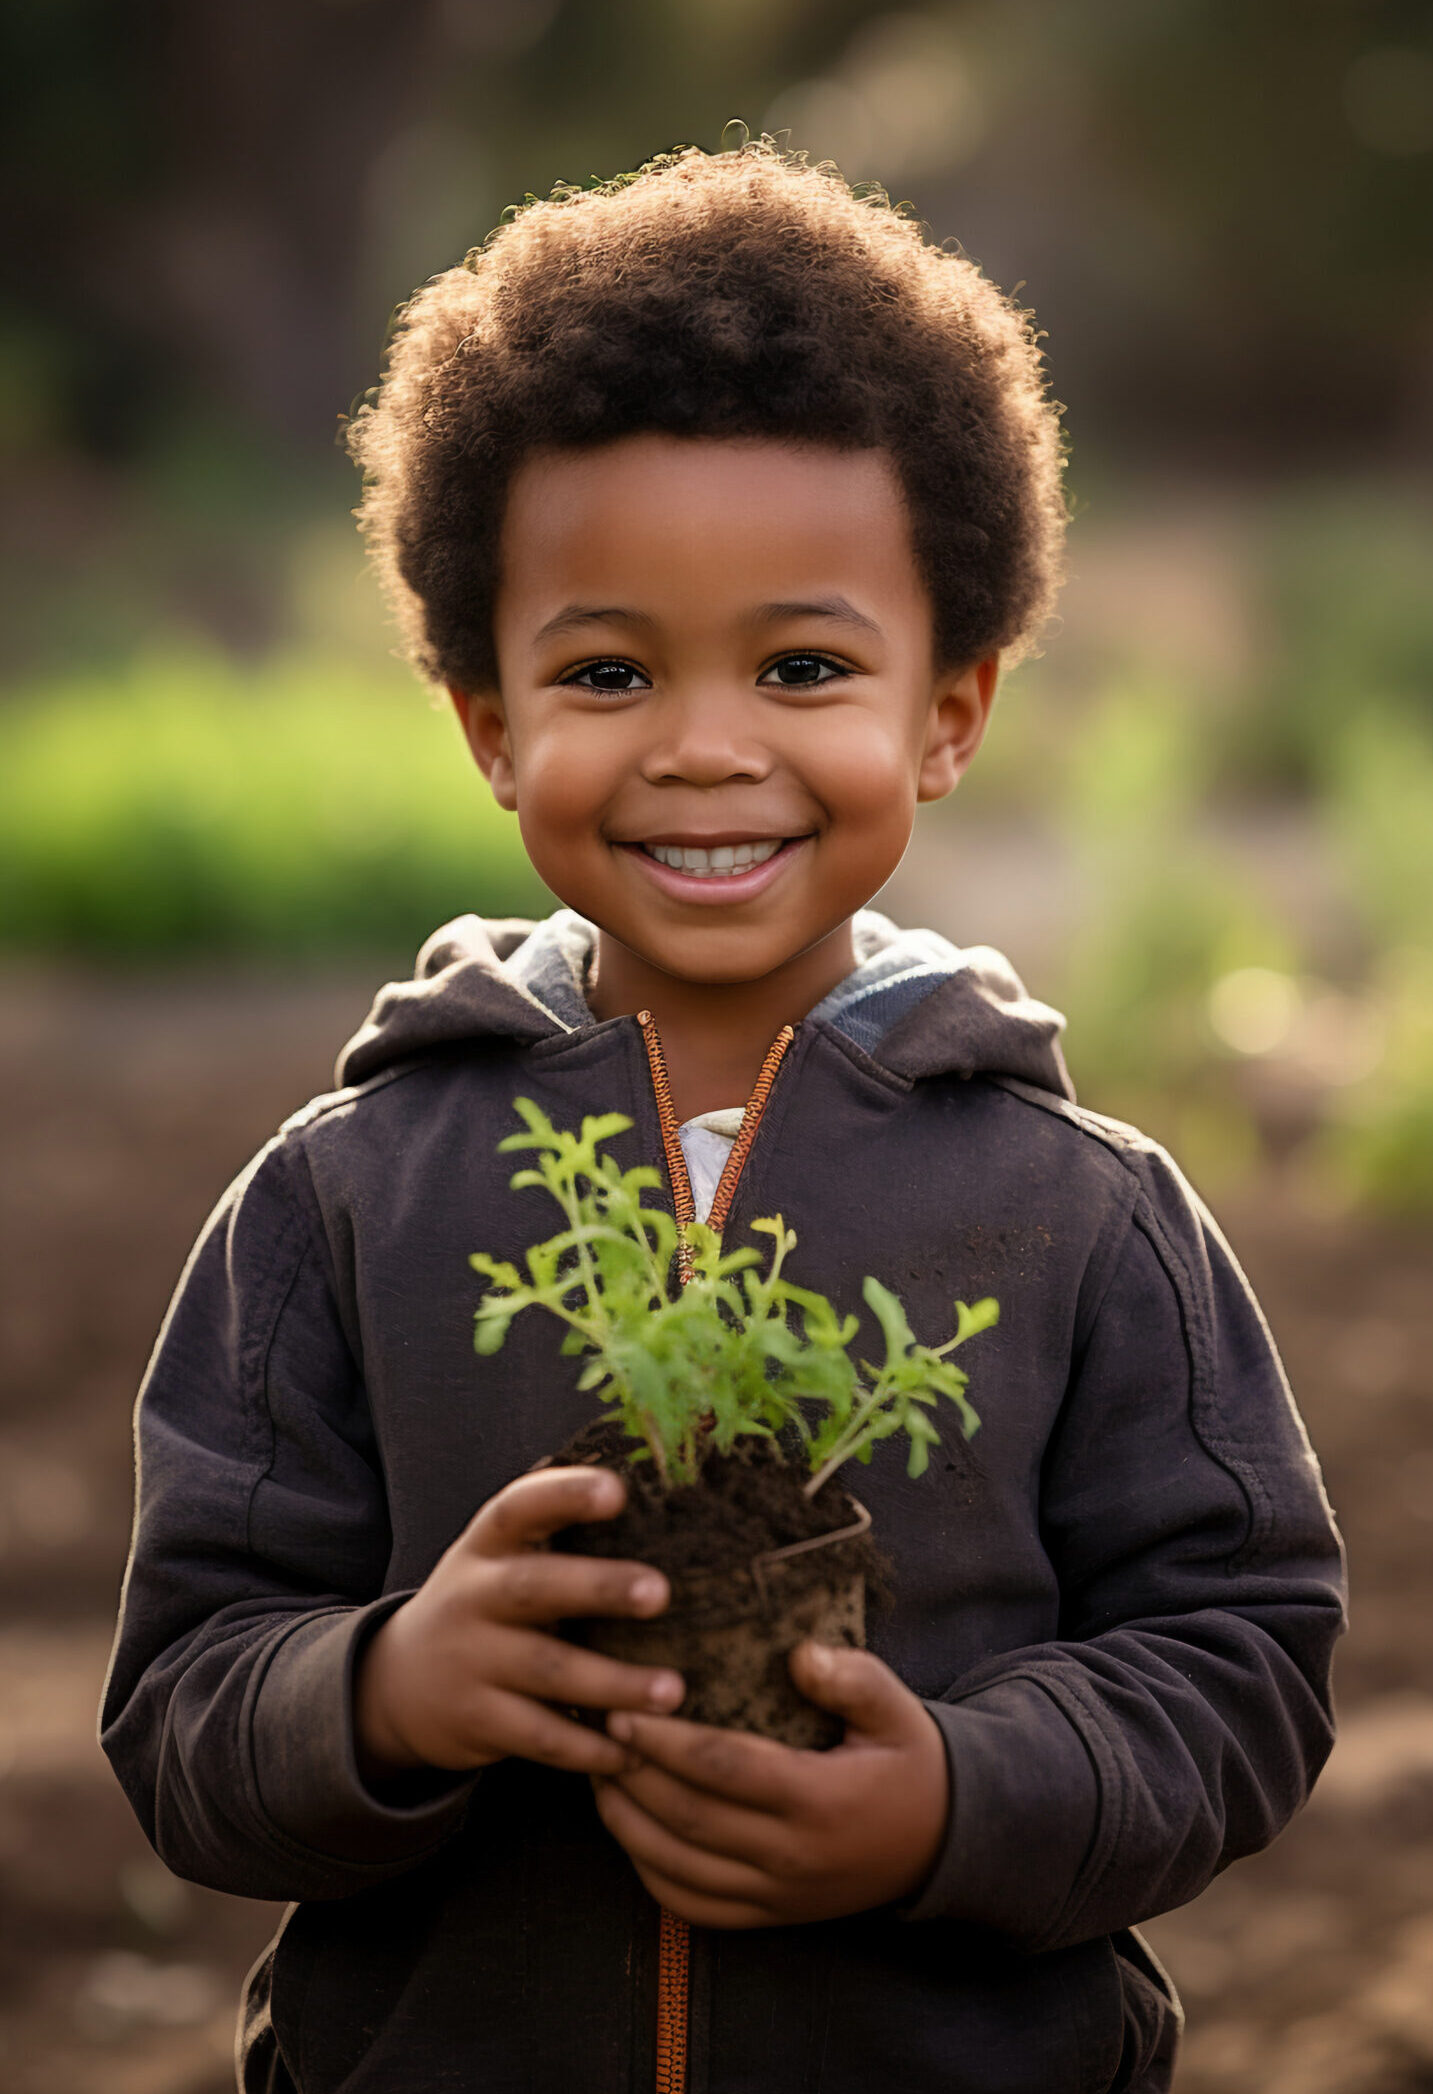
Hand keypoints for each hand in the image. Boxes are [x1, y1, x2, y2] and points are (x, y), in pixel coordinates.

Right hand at [354, 1466, 683, 1782]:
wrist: (398, 1684)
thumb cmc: (486, 1604)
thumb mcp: (500, 1558)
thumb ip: (557, 1529)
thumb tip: (653, 1481)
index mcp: (487, 1545)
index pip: (519, 1507)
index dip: (565, 1495)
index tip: (618, 1491)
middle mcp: (473, 1596)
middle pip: (535, 1587)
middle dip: (599, 1588)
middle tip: (660, 1593)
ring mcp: (470, 1660)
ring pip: (546, 1670)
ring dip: (613, 1682)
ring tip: (673, 1691)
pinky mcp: (475, 1720)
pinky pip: (539, 1736)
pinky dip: (588, 1746)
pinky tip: (632, 1751)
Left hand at [591, 1640, 948, 1927]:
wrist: (942, 1842)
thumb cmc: (910, 1762)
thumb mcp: (898, 1709)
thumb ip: (852, 1678)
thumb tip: (800, 1655)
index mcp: (820, 1800)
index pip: (723, 1768)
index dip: (666, 1742)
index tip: (624, 1707)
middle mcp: (791, 1856)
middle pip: (687, 1817)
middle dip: (631, 1772)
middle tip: (594, 1727)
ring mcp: (776, 1894)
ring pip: (676, 1866)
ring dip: (626, 1819)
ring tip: (598, 1767)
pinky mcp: (767, 1915)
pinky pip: (690, 1904)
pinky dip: (647, 1868)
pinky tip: (627, 1825)